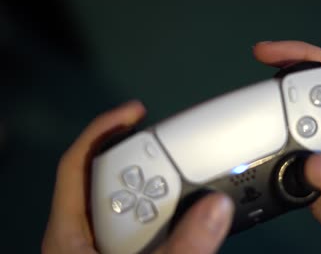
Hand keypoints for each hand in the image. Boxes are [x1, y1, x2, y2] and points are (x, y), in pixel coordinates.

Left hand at [42, 100, 233, 253]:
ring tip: (185, 185)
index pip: (77, 164)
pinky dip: (163, 217)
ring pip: (128, 207)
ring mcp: (102, 248)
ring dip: (156, 192)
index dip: (103, 130)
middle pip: (107, 180)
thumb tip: (218, 206)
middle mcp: (82, 234)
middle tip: (174, 153)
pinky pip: (142, 228)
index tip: (136, 112)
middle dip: (140, 162)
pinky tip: (183, 219)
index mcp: (70, 231)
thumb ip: (183, 248)